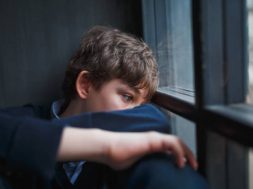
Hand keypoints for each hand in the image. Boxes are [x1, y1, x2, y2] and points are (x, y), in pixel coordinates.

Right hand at [57, 128, 197, 170]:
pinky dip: (180, 152)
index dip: (180, 154)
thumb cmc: (118, 156)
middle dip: (188, 153)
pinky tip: (180, 162)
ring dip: (187, 152)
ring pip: (177, 141)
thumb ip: (145, 164)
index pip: (171, 146)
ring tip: (192, 164)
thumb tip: (149, 173)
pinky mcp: (153, 140)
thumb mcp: (136, 162)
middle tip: (194, 165)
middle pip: (177, 142)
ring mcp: (154, 138)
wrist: (108, 148)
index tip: (184, 166)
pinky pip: (172, 143)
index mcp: (151, 144)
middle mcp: (155, 138)